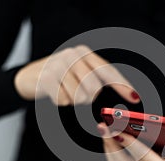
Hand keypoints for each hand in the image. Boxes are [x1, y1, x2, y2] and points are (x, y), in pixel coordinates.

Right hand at [14, 45, 139, 104]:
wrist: (29, 76)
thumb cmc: (60, 77)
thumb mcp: (78, 73)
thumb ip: (97, 80)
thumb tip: (122, 96)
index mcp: (85, 53)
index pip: (108, 71)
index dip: (123, 85)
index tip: (135, 98)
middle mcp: (74, 55)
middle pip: (94, 88)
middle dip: (88, 97)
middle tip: (78, 94)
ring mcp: (59, 65)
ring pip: (80, 97)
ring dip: (73, 100)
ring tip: (65, 91)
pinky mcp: (47, 78)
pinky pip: (64, 101)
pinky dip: (61, 102)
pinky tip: (55, 92)